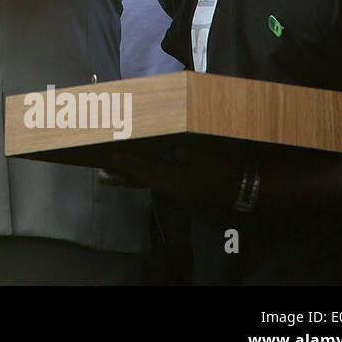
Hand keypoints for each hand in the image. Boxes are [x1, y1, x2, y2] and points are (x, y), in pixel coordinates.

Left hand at [100, 147, 245, 206]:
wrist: (241, 190)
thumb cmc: (224, 173)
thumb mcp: (209, 161)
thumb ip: (189, 155)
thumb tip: (174, 150)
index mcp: (177, 181)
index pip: (147, 172)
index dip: (128, 163)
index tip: (111, 156)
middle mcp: (172, 189)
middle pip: (141, 182)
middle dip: (121, 177)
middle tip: (101, 173)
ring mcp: (176, 191)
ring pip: (146, 184)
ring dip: (128, 179)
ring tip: (109, 175)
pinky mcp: (180, 190)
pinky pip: (156, 184)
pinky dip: (142, 179)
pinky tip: (135, 175)